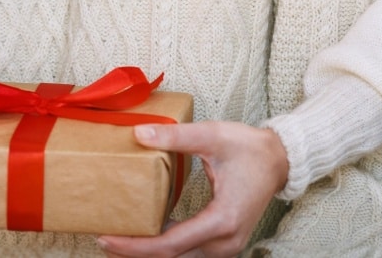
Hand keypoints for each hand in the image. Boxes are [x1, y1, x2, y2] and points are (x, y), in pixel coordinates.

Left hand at [97, 122, 288, 257]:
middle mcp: (225, 241)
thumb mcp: (212, 136)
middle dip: (135, 252)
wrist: (280, 159)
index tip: (107, 237)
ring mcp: (226, 245)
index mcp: (222, 220)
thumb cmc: (249, 148)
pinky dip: (165, 247)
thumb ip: (175, 136)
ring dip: (149, 252)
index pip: (169, 245)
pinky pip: (188, 251)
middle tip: (102, 238)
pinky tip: (143, 235)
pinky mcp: (223, 241)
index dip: (135, 246)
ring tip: (117, 238)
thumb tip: (138, 134)